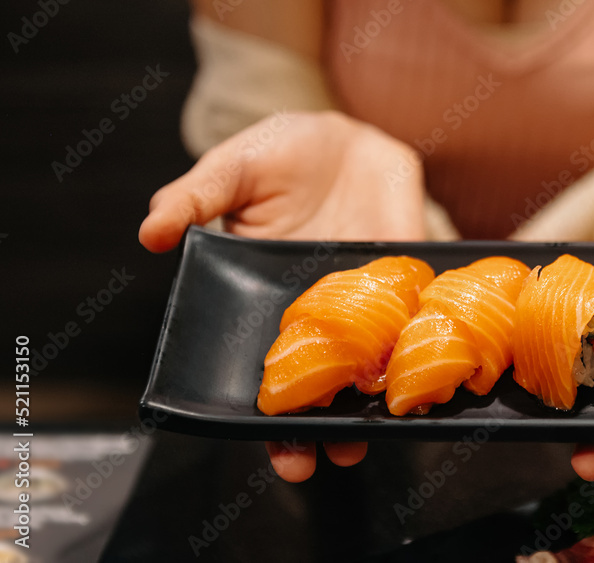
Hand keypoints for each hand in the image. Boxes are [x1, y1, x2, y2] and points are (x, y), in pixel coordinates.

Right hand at [139, 111, 426, 479]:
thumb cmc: (274, 155)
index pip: (269, 377)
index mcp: (270, 305)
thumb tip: (150, 234)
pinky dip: (428, 339)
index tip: (282, 454)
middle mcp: (321, 314)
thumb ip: (193, 200)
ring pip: (376, 361)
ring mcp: (368, 298)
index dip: (274, 420)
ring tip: (386, 429)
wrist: (338, 134)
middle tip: (335, 458)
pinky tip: (437, 372)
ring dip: (383, 397)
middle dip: (329, 428)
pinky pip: (419, 312)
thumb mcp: (229, 171)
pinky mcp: (407, 271)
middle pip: (326, 384)